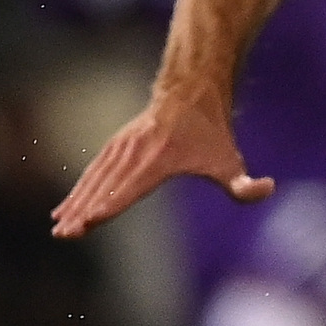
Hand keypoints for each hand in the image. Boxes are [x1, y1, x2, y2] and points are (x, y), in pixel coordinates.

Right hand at [51, 94, 270, 237]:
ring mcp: (121, 147)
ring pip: (94, 180)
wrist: (190, 90)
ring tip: (59, 227)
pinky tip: (64, 209)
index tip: (88, 221)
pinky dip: (78, 190)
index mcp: (158, 161)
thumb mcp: (230, 159)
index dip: (108, 206)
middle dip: (83, 212)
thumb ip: (246, 184)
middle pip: (104, 187)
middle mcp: (134, 153)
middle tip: (64, 235)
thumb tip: (267, 188)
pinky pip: (93, 171)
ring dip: (75, 204)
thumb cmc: (212, 131)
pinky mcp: (115, 145)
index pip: (129, 188)